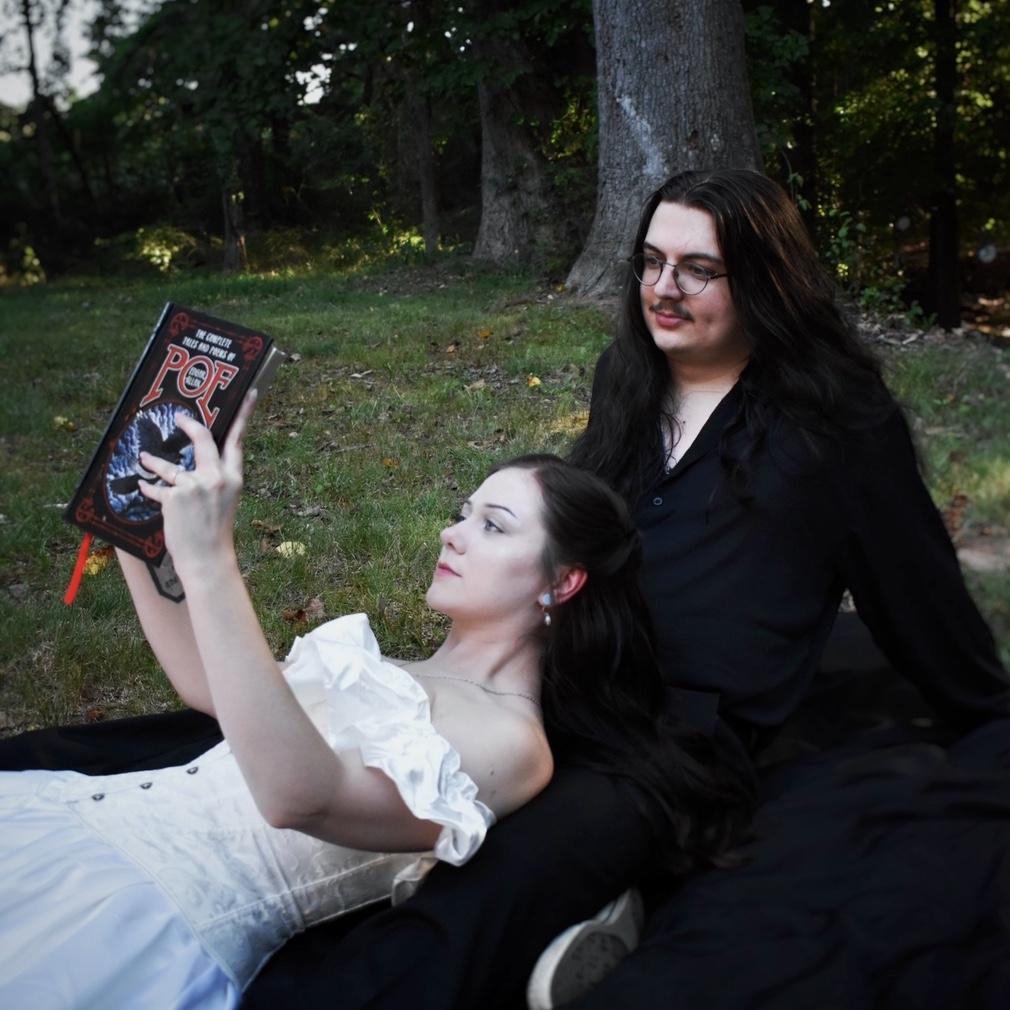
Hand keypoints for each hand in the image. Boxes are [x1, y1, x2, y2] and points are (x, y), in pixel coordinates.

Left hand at [140, 390, 256, 580]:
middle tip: (178, 418)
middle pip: (203, 438)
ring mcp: (195, 485)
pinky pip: (156, 486)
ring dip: (153, 461)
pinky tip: (143, 486)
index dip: (245, 415)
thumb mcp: (225, 501)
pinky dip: (148, 487)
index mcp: (234, 478)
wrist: (207, 558)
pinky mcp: (175, 496)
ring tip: (145, 458)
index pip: (238, 440)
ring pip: (169, 465)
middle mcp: (216, 477)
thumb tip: (195, 464)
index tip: (250, 394)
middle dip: (189, 425)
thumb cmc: (215, 532)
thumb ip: (215, 480)